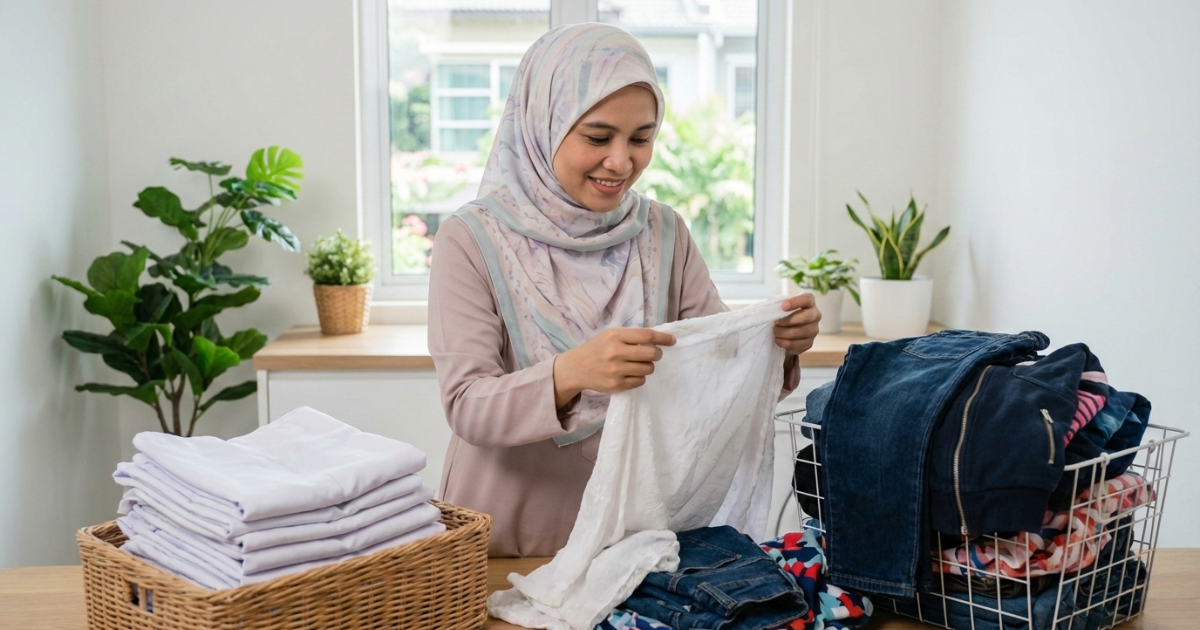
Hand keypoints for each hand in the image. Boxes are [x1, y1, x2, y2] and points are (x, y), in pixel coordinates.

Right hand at [552, 327, 676, 407]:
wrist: (576, 368)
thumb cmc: (597, 348)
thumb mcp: (610, 335)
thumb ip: (631, 336)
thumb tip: (659, 339)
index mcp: (615, 336)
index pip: (647, 336)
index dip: (663, 338)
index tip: (672, 340)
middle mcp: (616, 352)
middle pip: (651, 354)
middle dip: (657, 354)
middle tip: (653, 354)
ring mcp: (616, 370)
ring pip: (647, 369)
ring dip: (647, 366)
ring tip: (637, 364)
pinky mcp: (616, 385)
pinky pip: (640, 381)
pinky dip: (639, 377)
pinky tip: (630, 373)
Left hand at [775, 294, 821, 356]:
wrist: (788, 332)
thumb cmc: (784, 315)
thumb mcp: (783, 307)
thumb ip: (780, 305)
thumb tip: (773, 310)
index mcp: (810, 303)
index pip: (807, 299)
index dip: (795, 302)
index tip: (782, 306)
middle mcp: (816, 316)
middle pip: (805, 317)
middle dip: (787, 320)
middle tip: (776, 323)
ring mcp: (814, 330)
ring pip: (798, 332)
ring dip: (782, 332)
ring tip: (775, 331)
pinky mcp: (809, 343)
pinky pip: (795, 344)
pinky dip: (783, 342)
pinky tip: (778, 339)